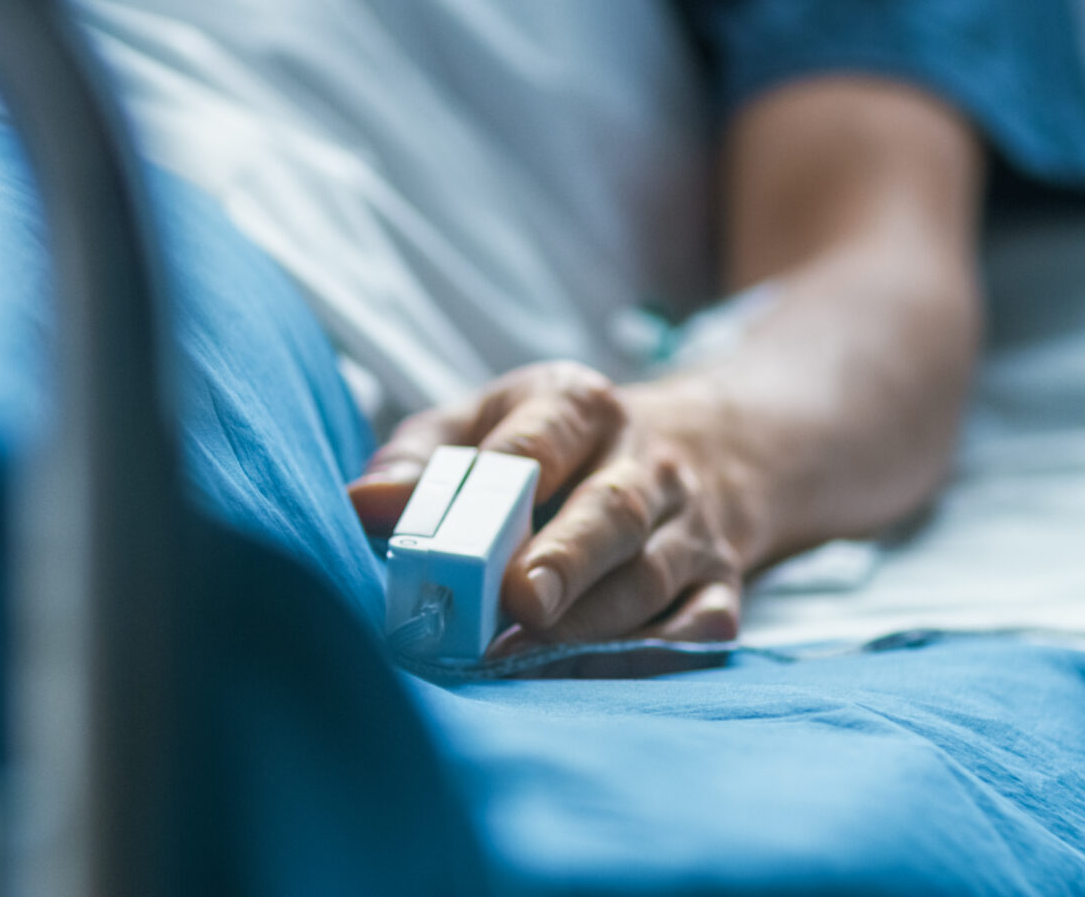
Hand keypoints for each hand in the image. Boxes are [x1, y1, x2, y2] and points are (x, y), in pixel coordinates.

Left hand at [347, 362, 758, 649]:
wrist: (689, 452)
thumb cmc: (549, 447)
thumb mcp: (482, 423)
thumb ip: (420, 459)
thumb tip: (363, 505)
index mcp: (581, 407)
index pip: (547, 435)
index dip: (512, 475)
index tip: (474, 529)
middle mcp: (647, 462)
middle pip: (611, 510)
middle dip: (566, 559)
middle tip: (521, 603)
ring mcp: (690, 525)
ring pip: (650, 576)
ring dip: (592, 623)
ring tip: (527, 658)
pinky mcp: (720, 583)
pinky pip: (698, 627)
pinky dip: (648, 657)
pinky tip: (589, 677)